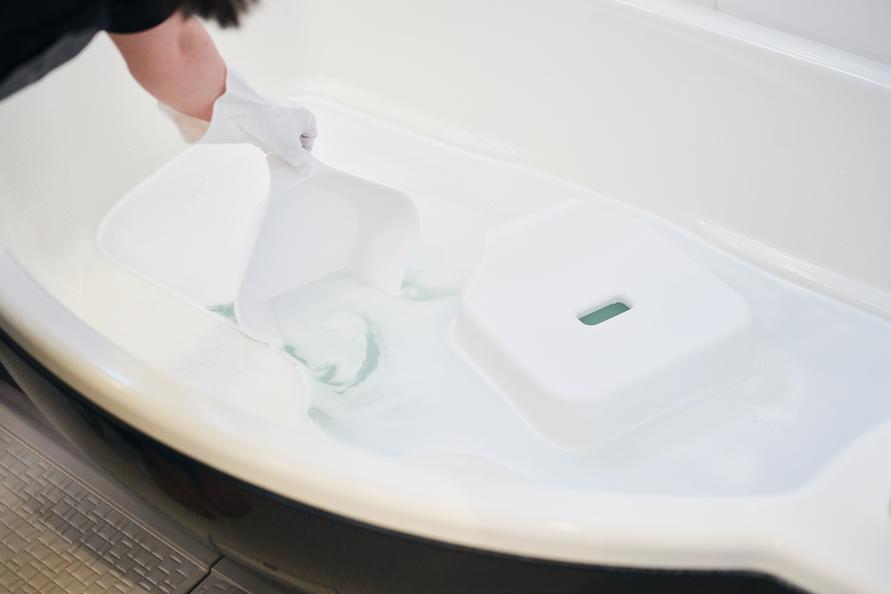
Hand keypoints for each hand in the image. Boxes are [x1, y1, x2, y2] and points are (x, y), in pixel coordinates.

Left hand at [162, 68, 316, 168]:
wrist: (245, 112)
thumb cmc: (272, 127)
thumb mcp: (291, 151)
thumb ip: (301, 162)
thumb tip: (304, 169)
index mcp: (307, 117)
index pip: (311, 139)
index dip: (303, 151)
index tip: (295, 158)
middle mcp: (295, 111)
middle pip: (295, 137)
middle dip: (288, 148)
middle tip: (281, 154)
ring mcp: (279, 110)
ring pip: (281, 135)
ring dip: (276, 144)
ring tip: (269, 146)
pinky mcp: (265, 112)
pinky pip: (269, 129)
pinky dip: (266, 137)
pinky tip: (260, 140)